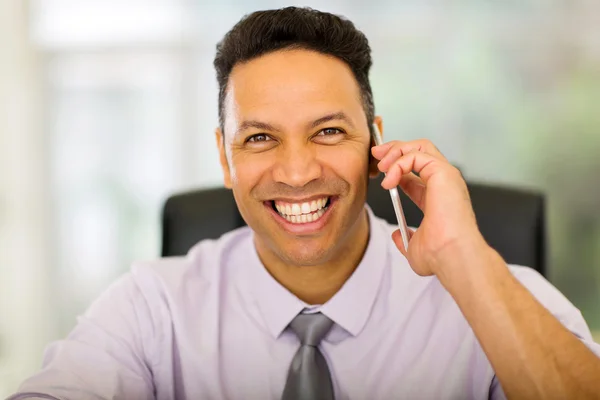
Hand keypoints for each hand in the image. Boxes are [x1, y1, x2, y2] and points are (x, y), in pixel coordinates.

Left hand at [371, 139, 488, 276]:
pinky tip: (389, 181)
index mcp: (438, 196)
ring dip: (395, 152)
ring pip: (419, 146)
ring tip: (381, 166)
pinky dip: (398, 163)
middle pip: (420, 149)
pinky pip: (416, 155)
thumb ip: (405, 238)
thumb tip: (396, 235)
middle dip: (395, 148)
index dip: (395, 167)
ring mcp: (446, 176)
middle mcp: (444, 182)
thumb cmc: (440, 256)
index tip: (379, 172)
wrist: (451, 256)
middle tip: (376, 155)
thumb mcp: (414, 247)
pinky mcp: (443, 172)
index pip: (416, 171)